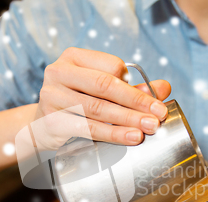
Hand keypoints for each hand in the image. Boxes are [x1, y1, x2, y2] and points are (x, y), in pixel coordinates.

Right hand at [32, 47, 170, 149]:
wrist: (43, 126)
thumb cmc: (78, 104)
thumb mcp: (103, 91)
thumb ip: (132, 88)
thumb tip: (164, 88)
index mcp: (74, 57)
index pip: (111, 65)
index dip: (134, 83)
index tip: (154, 101)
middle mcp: (59, 71)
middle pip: (104, 85)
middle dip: (136, 102)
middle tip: (158, 116)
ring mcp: (51, 96)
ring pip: (97, 108)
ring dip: (127, 120)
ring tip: (148, 128)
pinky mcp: (51, 120)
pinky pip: (87, 128)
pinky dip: (112, 133)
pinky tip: (129, 137)